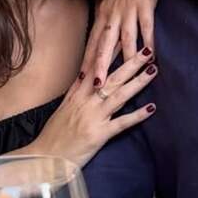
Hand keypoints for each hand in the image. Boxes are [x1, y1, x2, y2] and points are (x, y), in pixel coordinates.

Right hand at [30, 50, 157, 167]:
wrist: (43, 159)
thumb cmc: (53, 136)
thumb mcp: (62, 109)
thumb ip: (75, 92)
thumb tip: (84, 76)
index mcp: (77, 95)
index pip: (96, 68)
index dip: (110, 52)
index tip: (122, 37)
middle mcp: (86, 102)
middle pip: (112, 77)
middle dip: (131, 62)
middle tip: (147, 49)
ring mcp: (93, 117)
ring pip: (119, 95)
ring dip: (138, 82)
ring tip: (153, 69)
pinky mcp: (99, 135)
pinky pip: (121, 123)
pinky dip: (137, 116)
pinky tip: (151, 108)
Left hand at [84, 0, 179, 79]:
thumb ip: (108, 13)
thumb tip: (104, 32)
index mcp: (104, 11)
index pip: (93, 41)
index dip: (88, 61)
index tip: (81, 79)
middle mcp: (113, 12)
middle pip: (104, 44)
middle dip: (99, 67)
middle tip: (94, 87)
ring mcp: (129, 8)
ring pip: (124, 39)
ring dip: (121, 61)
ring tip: (120, 79)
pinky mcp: (145, 3)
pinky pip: (146, 27)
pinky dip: (148, 42)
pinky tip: (150, 56)